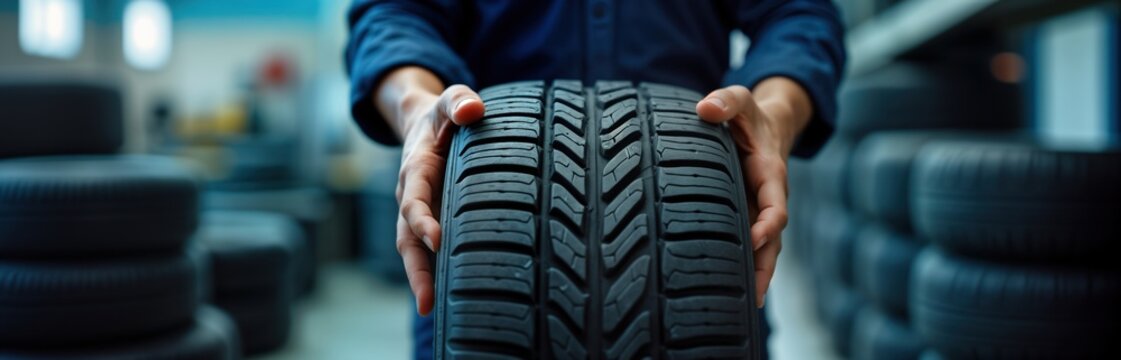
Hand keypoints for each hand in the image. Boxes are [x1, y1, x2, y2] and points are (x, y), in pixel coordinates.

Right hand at [375, 67, 485, 315]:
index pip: (414, 199)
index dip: (422, 219)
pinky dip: (434, 273)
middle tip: (426, 300)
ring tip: (431, 309)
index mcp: (416, 170)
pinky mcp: (432, 221)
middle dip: (415, 269)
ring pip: (413, 251)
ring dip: (421, 279)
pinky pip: (429, 251)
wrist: (429, 124)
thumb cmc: (445, 113)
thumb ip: (459, 100)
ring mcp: (420, 213)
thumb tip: (473, 109)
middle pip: (406, 238)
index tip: (436, 239)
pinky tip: (447, 298)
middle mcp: (412, 196)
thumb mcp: (451, 100)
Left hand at [695, 78, 810, 307]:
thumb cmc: (747, 115)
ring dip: (756, 277)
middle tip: (754, 294)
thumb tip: (705, 108)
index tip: (757, 239)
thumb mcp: (739, 100)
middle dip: (766, 266)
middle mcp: (767, 199)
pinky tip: (731, 294)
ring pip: (763, 251)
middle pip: (772, 240)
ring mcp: (756, 213)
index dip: (769, 224)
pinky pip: (746, 248)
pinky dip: (744, 269)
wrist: (760, 126)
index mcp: (770, 174)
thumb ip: (725, 101)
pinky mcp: (744, 219)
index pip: (775, 206)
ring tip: (745, 307)